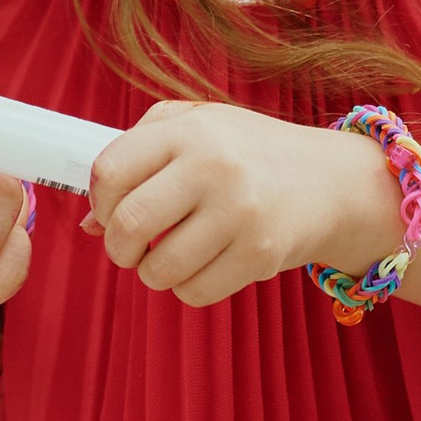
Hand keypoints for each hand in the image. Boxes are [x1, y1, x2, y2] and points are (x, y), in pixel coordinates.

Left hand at [87, 97, 400, 307]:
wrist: (332, 181)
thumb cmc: (248, 154)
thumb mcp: (197, 128)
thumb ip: (136, 155)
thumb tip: (87, 223)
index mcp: (190, 130)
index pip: (110, 171)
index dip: (100, 201)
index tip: (111, 211)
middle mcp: (214, 166)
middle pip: (128, 224)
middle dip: (118, 247)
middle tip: (129, 247)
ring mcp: (240, 211)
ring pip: (157, 267)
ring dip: (152, 272)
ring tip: (168, 256)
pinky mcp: (260, 253)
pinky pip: (194, 291)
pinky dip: (187, 287)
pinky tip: (202, 266)